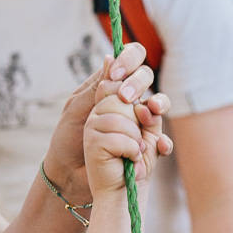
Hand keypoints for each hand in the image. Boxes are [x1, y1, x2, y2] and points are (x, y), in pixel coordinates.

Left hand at [47, 43, 156, 202]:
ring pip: (159, 104)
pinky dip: (164, 142)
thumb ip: (95, 88)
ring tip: (147, 115)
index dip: (129, 60)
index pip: (130, 61)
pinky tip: (158, 146)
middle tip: (125, 98)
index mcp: (110, 87)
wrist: (70, 174)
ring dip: (158, 104)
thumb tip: (110, 57)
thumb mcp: (77, 111)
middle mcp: (128, 101)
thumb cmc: (68, 140)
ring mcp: (140, 122)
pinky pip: (163, 141)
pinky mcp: (147, 145)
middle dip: (138, 83)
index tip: (116, 74)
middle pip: (146, 78)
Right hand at [84, 80, 172, 195]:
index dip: (140, 94)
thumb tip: (146, 106)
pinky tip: (129, 158)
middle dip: (139, 124)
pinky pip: (118, 137)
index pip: (124, 86)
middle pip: (123, 101)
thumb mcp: (151, 134)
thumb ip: (151, 114)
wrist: (126, 189)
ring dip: (135, 140)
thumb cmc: (138, 160)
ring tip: (134, 152)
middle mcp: (100, 112)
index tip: (153, 111)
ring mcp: (93, 125)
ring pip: (121, 119)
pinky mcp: (91, 141)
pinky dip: (131, 150)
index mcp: (113, 106)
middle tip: (138, 142)